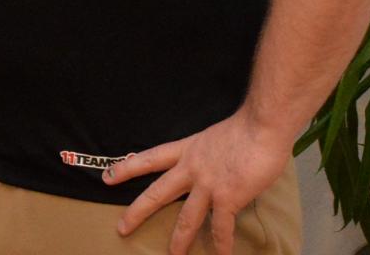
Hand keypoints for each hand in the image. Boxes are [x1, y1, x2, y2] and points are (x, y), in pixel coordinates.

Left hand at [105, 111, 289, 254]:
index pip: (150, 158)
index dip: (127, 168)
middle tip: (121, 228)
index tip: (107, 177)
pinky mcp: (227, 198)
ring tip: (173, 254)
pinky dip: (222, 244)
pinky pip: (221, 227)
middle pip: (157, 192)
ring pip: (186, 218)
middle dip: (138, 212)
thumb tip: (217, 168)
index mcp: (187, 149)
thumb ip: (210, 156)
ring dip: (179, 239)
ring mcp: (208, 185)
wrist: (261, 127)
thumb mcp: (215, 138)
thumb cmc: (246, 127)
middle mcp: (192, 168)